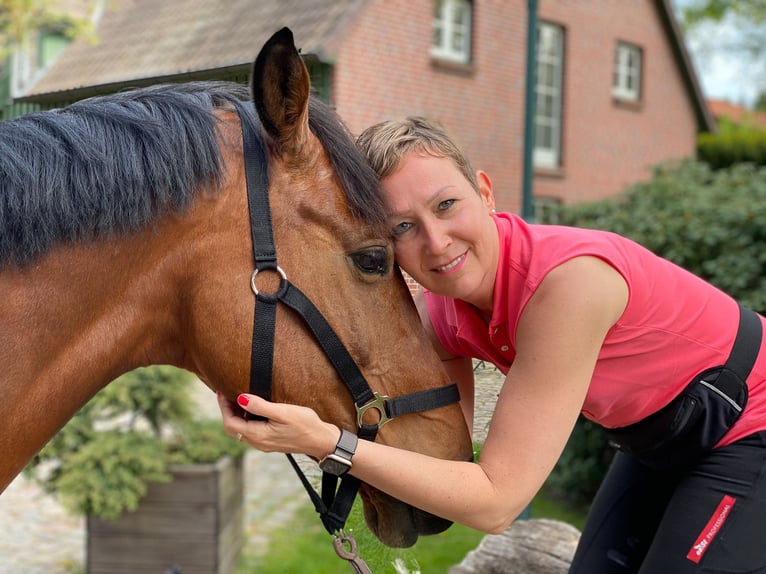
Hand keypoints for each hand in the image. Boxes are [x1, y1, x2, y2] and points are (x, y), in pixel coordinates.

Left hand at [217, 392, 338, 459]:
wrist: (321, 440)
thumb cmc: (305, 424)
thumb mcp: (282, 412)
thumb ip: (260, 405)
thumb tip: (240, 398)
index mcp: (258, 435)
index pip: (230, 423)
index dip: (223, 407)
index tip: (222, 392)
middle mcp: (257, 442)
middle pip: (232, 427)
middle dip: (227, 410)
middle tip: (227, 393)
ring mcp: (263, 443)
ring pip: (241, 429)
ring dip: (236, 414)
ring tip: (238, 398)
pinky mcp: (269, 441)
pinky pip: (250, 430)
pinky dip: (246, 418)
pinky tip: (253, 408)